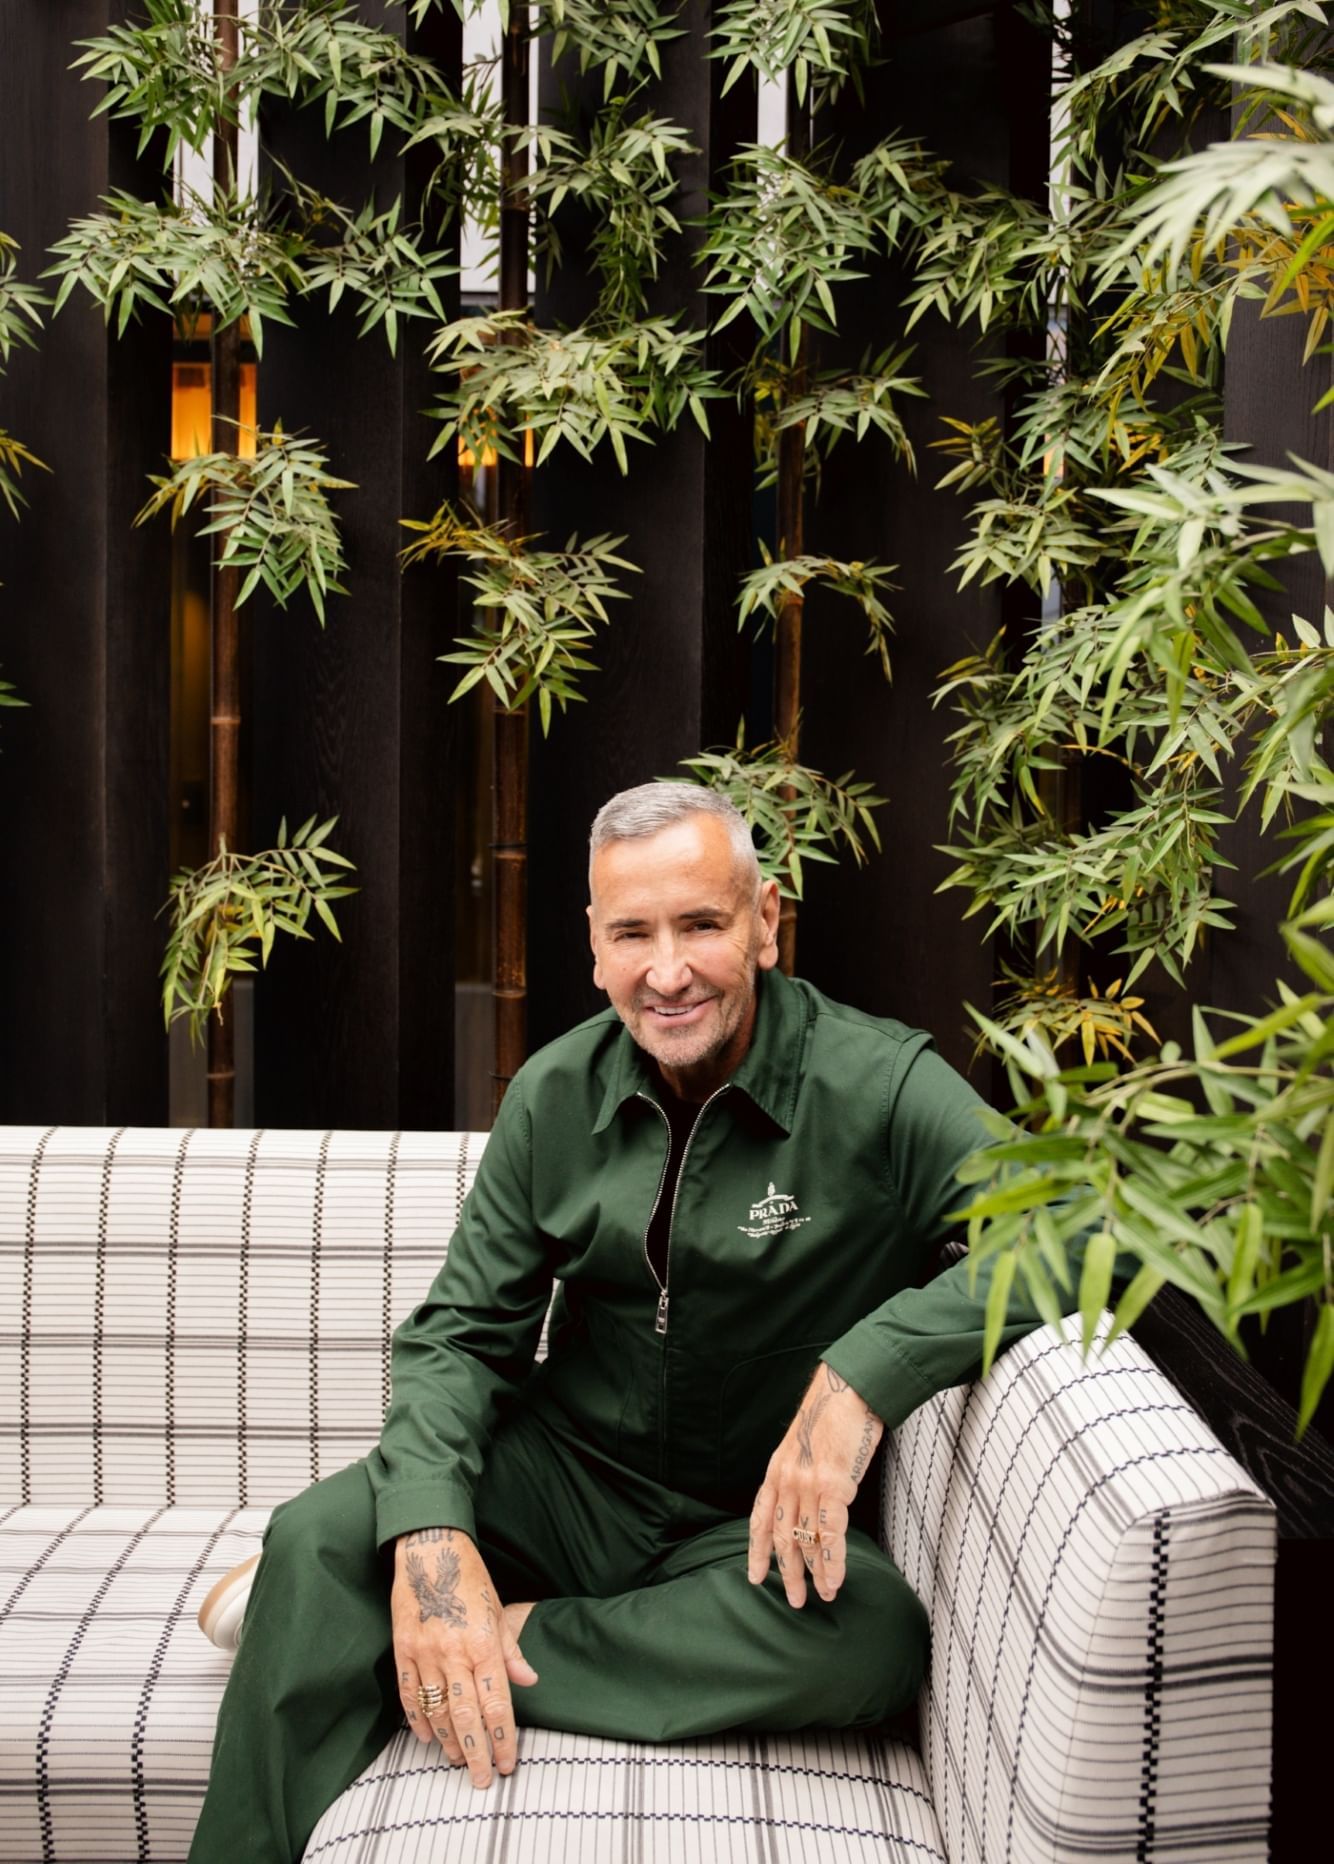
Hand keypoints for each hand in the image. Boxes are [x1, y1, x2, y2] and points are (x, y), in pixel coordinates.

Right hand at [391, 1527, 537, 1788]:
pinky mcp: (403, 1650)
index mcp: (483, 1643)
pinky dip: (417, 1720)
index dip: (503, 1739)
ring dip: (448, 1742)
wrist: (430, 1549)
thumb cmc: (468, 1578)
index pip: (496, 1703)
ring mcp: (425, 1653)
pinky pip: (408, 1694)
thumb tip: (529, 1680)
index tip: (506, 1764)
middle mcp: (453, 1652)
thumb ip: (511, 1651)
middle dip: (476, 1753)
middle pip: (466, 1716)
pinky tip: (427, 1737)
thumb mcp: (498, 1610)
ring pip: (436, 1711)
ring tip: (458, 1760)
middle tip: (481, 1779)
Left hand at [747, 1363, 882, 1607]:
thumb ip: (799, 1472)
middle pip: (780, 1537)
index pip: (759, 1518)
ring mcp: (807, 1484)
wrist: (848, 1390)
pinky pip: (829, 1535)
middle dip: (787, 1572)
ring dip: (814, 1574)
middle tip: (793, 1599)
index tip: (755, 1576)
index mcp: (776, 1471)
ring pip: (806, 1541)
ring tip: (823, 1596)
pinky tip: (835, 1581)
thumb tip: (808, 1499)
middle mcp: (786, 1480)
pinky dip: (833, 1563)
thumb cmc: (832, 1415)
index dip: (756, 1551)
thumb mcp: (803, 1444)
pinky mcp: (832, 1486)